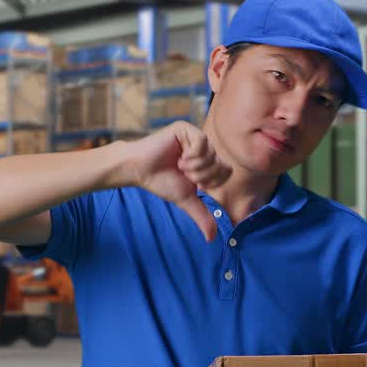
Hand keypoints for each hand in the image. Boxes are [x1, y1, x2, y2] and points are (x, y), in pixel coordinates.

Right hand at [124, 121, 231, 240]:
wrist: (139, 170)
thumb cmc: (161, 182)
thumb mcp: (186, 200)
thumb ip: (201, 216)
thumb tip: (211, 238)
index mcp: (207, 160)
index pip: (227, 171)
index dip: (211, 182)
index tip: (193, 183)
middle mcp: (204, 147)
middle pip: (221, 163)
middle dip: (202, 176)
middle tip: (185, 174)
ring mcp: (195, 136)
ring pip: (212, 154)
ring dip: (195, 167)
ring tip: (179, 165)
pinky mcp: (185, 128)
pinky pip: (202, 143)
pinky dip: (191, 156)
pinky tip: (178, 157)